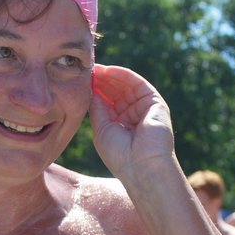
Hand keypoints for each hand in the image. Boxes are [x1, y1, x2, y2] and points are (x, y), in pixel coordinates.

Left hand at [88, 64, 173, 182]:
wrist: (142, 166)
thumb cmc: (119, 155)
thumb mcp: (102, 129)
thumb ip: (97, 108)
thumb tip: (91, 89)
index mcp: (119, 125)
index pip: (106, 102)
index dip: (94, 91)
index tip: (79, 81)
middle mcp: (132, 116)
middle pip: (115, 92)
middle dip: (101, 81)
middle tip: (86, 70)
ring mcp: (144, 109)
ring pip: (126, 86)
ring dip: (110, 76)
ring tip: (95, 69)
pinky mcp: (155, 103)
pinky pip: (138, 84)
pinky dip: (124, 75)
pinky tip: (110, 70)